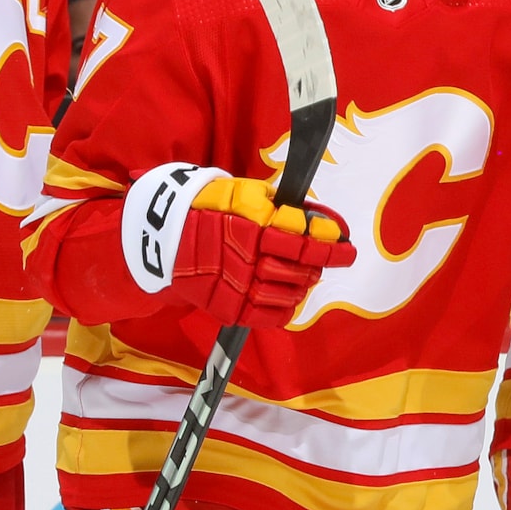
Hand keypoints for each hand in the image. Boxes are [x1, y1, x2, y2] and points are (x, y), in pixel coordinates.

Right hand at [171, 174, 353, 329]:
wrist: (165, 235)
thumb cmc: (210, 209)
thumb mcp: (244, 194)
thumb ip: (280, 206)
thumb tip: (319, 219)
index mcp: (252, 227)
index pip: (301, 240)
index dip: (328, 246)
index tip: (346, 248)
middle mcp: (246, 259)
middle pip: (299, 269)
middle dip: (318, 264)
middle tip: (322, 260)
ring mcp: (237, 286)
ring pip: (289, 293)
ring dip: (303, 285)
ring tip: (305, 276)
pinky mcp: (230, 307)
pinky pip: (271, 315)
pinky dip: (287, 308)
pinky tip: (289, 297)